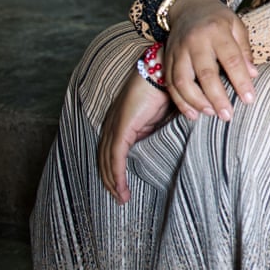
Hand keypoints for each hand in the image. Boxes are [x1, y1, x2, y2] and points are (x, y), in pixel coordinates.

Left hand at [99, 71, 172, 203]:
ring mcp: (115, 125)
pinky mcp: (122, 127)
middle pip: (104, 159)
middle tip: (121, 198)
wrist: (163, 71)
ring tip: (122, 198)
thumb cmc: (165, 90)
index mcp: (120, 121)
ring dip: (113, 182)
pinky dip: (117, 174)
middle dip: (110, 181)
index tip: (121, 186)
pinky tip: (121, 187)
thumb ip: (153, 130)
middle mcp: (112, 124)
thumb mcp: (159, 116)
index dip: (113, 170)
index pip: (110, 151)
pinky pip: (116, 156)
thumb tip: (158, 145)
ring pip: (107, 160)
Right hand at [161, 0, 258, 120]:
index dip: (241, 81)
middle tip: (228, 115)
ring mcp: (178, 50)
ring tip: (211, 114)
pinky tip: (192, 114)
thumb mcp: (236, 26)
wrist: (189, 6)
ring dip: (196, 102)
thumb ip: (244, 50)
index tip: (249, 99)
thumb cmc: (218, 19)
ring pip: (183, 81)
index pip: (231, 59)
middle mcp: (195, 41)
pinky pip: (170, 84)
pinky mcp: (167, 59)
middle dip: (217, 97)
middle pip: (205, 73)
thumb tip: (253, 75)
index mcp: (216, 31)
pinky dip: (180, 101)